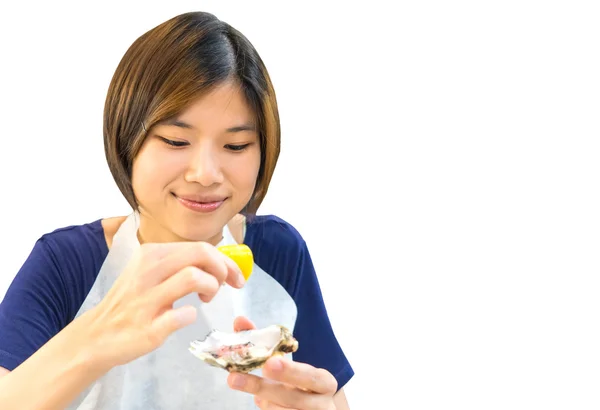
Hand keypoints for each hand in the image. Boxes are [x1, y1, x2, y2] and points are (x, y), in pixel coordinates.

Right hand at [81, 241, 245, 369]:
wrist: (96, 336)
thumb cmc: (132, 302)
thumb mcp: (150, 273)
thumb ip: (180, 264)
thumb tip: (220, 262)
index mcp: (151, 254)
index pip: (199, 247)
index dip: (225, 260)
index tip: (236, 276)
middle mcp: (147, 271)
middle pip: (200, 254)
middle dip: (223, 269)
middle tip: (226, 285)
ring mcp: (146, 299)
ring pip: (193, 277)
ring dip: (211, 287)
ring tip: (206, 298)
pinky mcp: (147, 327)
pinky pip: (182, 315)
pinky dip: (191, 315)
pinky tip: (185, 317)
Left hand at [228, 317, 337, 409]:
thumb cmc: (298, 384)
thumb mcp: (288, 365)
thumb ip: (265, 343)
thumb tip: (240, 321)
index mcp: (324, 382)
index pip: (312, 377)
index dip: (291, 371)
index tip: (269, 363)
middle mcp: (322, 404)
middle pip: (295, 398)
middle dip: (265, 388)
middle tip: (236, 378)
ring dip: (265, 401)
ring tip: (257, 394)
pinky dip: (268, 408)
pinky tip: (262, 401)